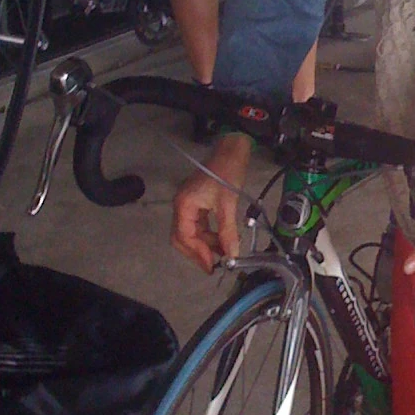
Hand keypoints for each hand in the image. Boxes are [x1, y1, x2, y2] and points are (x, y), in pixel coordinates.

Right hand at [171, 134, 251, 273]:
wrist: (231, 149)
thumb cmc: (227, 172)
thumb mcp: (228, 203)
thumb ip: (228, 231)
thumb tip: (232, 255)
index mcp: (184, 204)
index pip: (184, 236)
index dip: (197, 253)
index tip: (212, 266)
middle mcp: (181, 205)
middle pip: (182, 237)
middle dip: (197, 252)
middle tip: (214, 265)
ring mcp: (188, 204)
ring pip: (190, 232)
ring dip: (204, 244)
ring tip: (222, 253)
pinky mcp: (197, 202)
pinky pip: (198, 224)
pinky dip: (207, 235)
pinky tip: (221, 240)